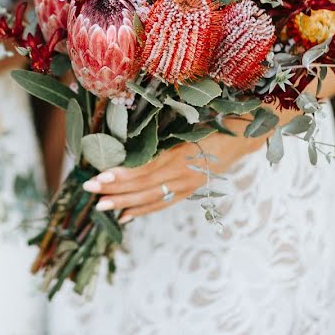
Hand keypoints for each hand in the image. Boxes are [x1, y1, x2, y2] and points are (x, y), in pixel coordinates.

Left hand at [82, 132, 263, 222]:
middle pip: (144, 186)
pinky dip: (143, 210)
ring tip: (101, 206)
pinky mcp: (190, 190)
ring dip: (124, 203)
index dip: (122, 174)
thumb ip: (164, 124)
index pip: (146, 169)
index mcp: (182, 153)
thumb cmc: (214, 118)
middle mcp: (184, 173)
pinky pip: (163, 203)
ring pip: (151, 198)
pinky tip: (124, 216)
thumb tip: (131, 125)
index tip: (100, 175)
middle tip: (90, 190)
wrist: (243, 134)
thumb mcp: (190, 117)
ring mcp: (188, 184)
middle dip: (115, 189)